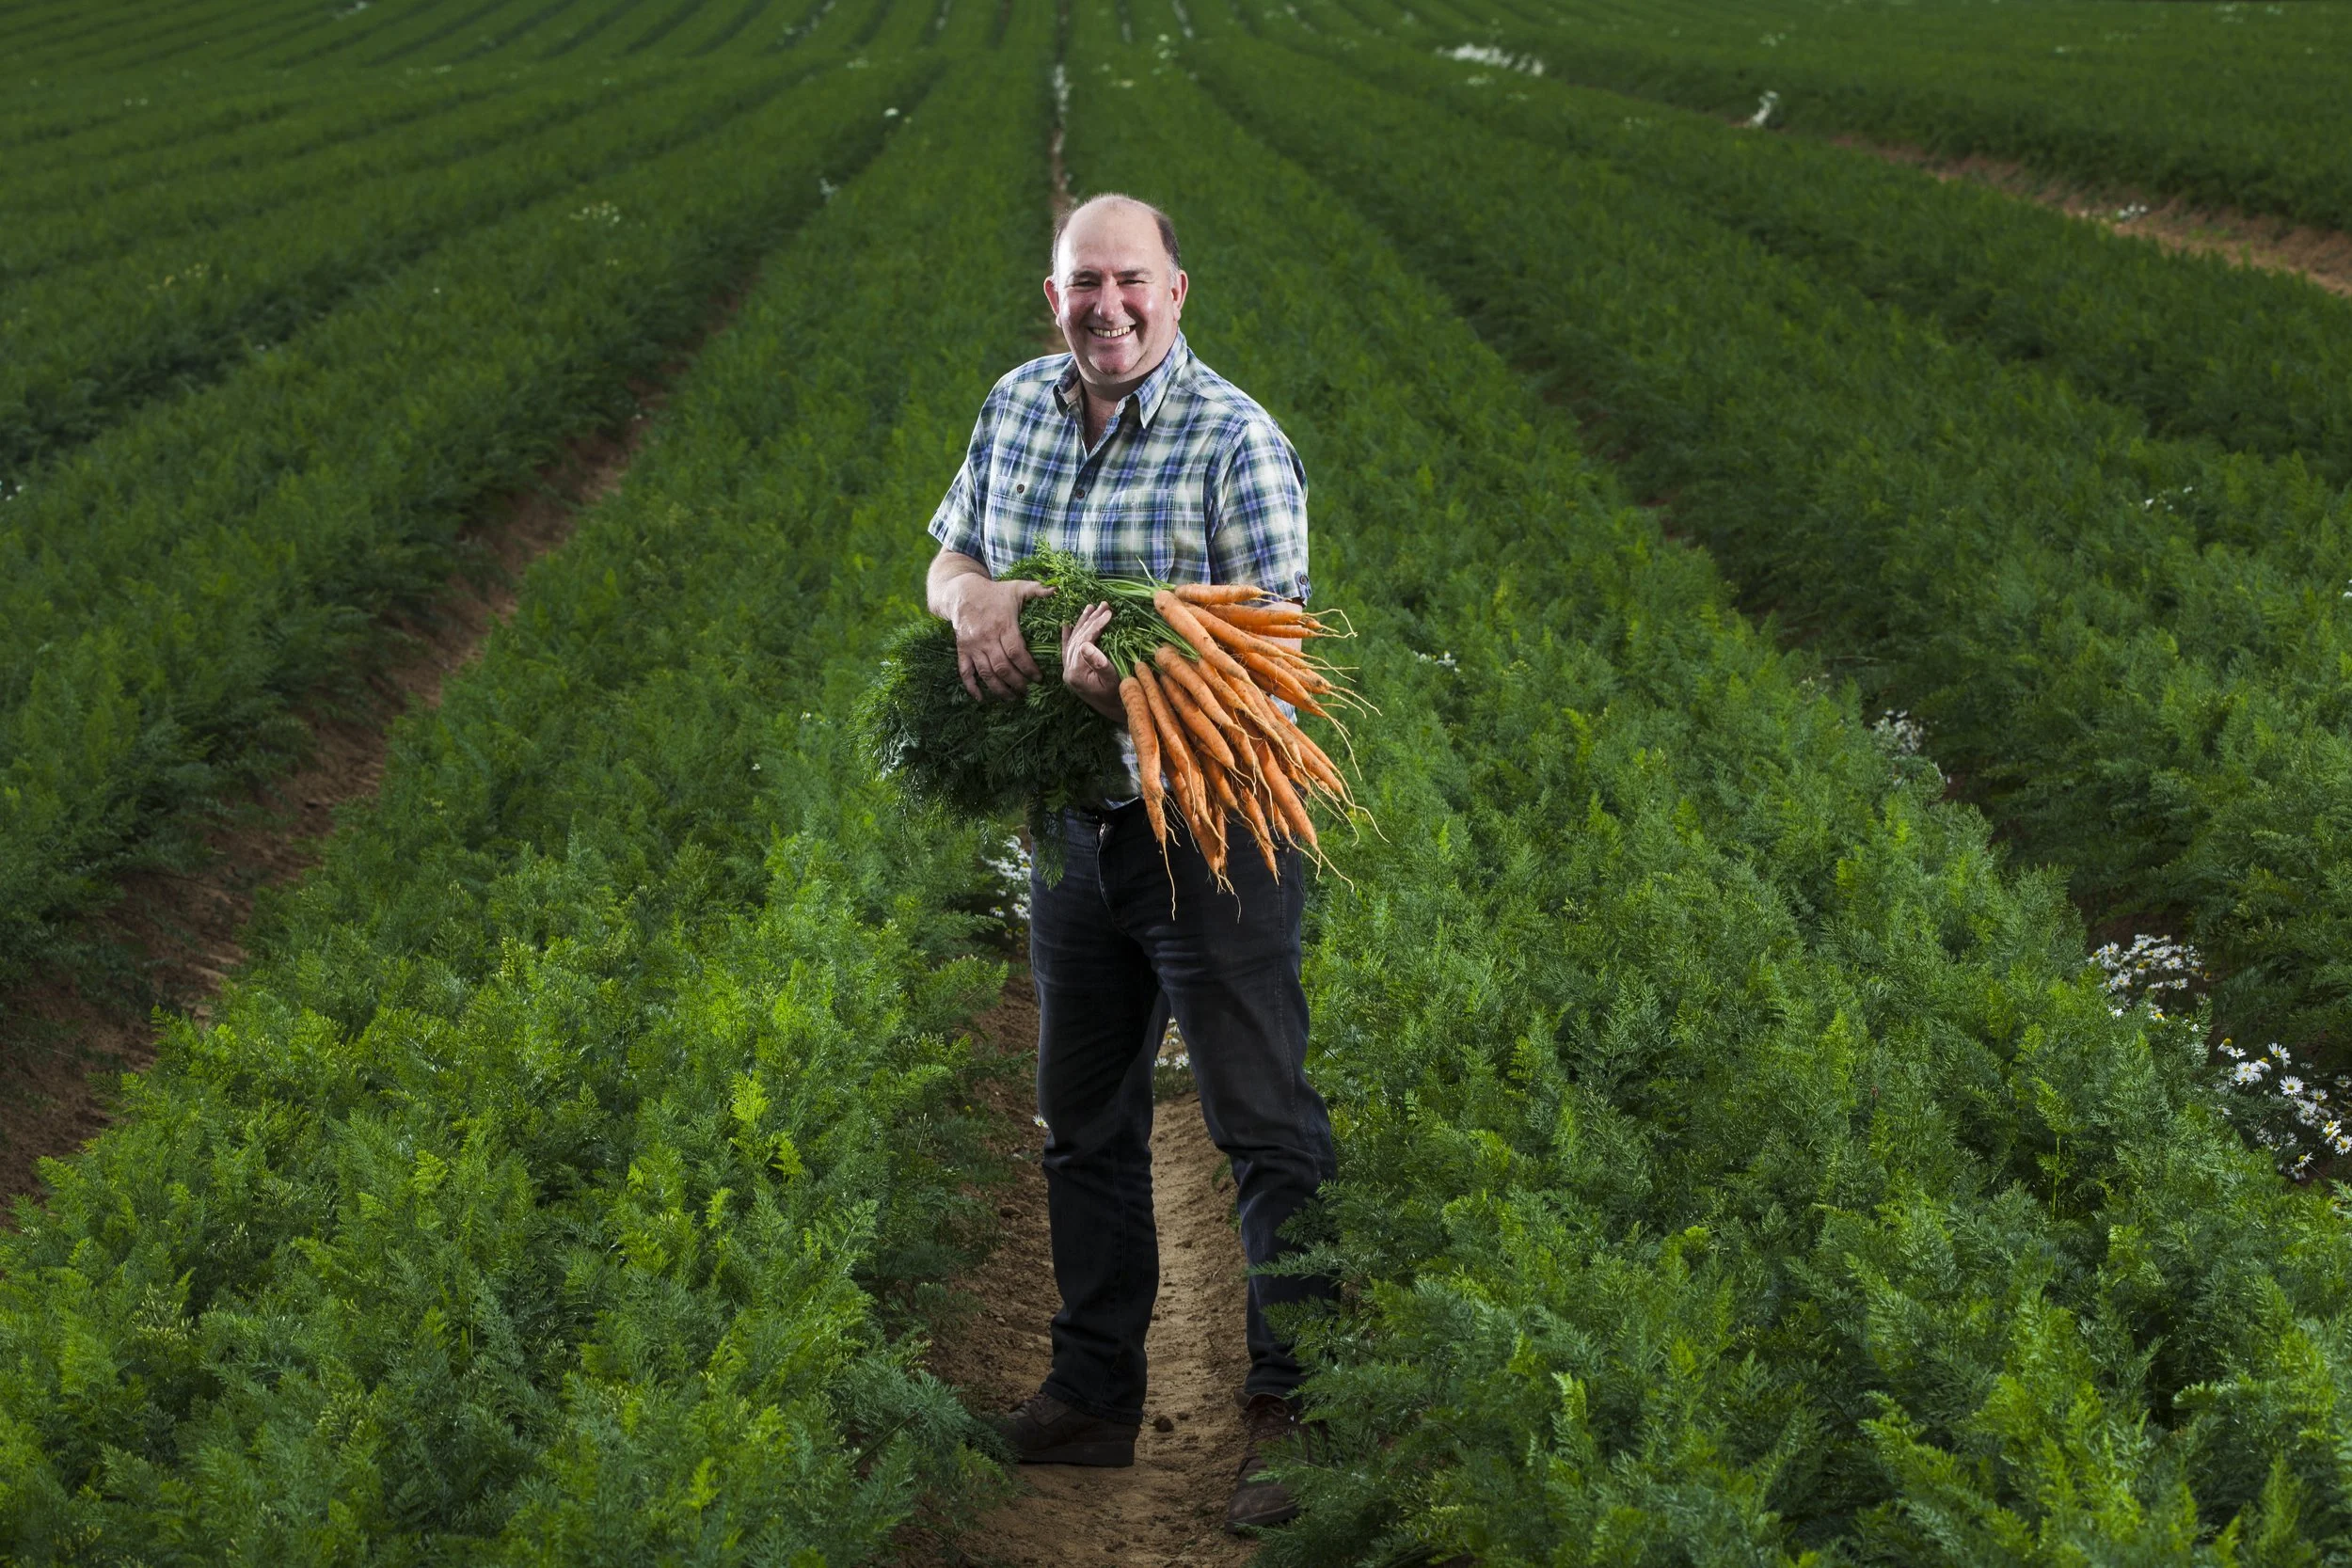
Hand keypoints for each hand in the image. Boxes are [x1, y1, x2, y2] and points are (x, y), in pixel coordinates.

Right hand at [949, 576, 1052, 700]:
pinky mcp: (962, 650)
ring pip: (986, 673)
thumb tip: (1057, 590)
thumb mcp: (1016, 587)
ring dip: (999, 689)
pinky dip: (972, 687)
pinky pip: (965, 672)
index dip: (1028, 668)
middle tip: (1028, 691)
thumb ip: (1036, 590)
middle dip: (1017, 683)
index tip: (1039, 678)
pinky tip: (981, 698)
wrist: (962, 593)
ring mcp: (973, 646)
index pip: (1017, 652)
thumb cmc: (994, 592)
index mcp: (1003, 625)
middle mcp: (987, 638)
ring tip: (1012, 698)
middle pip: (1002, 667)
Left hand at [1060, 601, 1125, 719]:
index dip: (1096, 625)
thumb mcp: (1112, 680)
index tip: (1109, 612)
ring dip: (1082, 623)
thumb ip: (1099, 663)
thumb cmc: (1118, 697)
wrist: (1116, 713)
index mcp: (1075, 673)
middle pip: (1077, 638)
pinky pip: (1067, 650)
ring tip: (1091, 608)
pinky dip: (1068, 636)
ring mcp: (1068, 671)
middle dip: (1090, 620)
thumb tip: (1086, 645)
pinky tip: (1067, 624)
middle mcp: (1067, 671)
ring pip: (1073, 641)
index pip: (1084, 641)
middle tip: (1103, 605)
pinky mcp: (1072, 672)